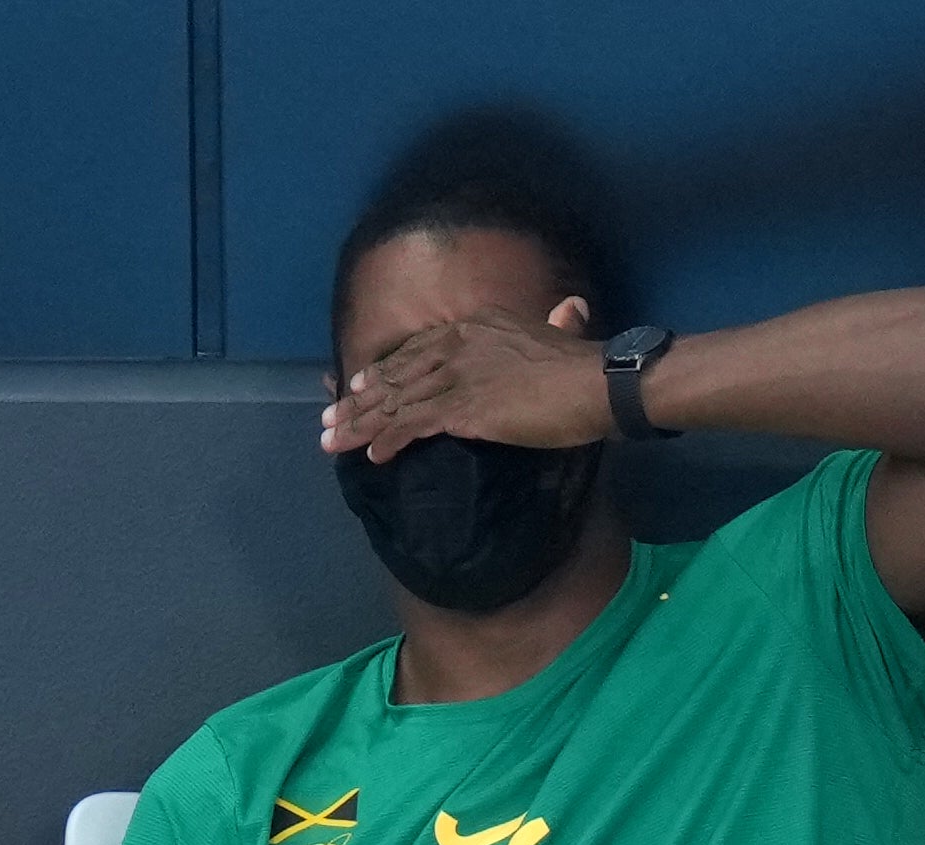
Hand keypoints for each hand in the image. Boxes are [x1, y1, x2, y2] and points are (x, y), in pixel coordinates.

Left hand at [321, 295, 616, 459]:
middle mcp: (457, 345)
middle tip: (328, 420)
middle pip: (395, 375)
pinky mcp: (461, 410)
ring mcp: (456, 377)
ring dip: (360, 424)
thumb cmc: (584, 366)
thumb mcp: (565, 333)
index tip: (357, 385)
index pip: (416, 348)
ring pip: (395, 401)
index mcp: (476, 325)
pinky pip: (413, 425)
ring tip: (332, 442)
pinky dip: (389, 440)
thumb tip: (572, 308)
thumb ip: (560, 323)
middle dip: (358, 401)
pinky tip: (371, 456)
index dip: (383, 370)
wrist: (595, 384)